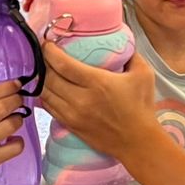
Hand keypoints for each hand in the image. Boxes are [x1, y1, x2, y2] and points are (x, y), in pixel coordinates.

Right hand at [0, 80, 28, 183]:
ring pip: (10, 126)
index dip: (8, 87)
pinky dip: (19, 142)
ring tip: (17, 118)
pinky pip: (14, 148)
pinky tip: (14, 138)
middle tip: (19, 100)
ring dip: (18, 119)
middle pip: (3, 108)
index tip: (17, 84)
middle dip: (17, 101)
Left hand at [39, 40, 159, 162]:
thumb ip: (132, 55)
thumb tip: (122, 41)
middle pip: (50, 78)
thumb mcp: (143, 74)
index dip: (49, 52)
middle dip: (43, 63)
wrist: (138, 142)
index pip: (63, 64)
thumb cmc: (142, 107)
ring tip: (42, 70)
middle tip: (43, 54)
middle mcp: (81, 99)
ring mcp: (74, 114)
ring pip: (46, 93)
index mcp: (97, 82)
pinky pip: (49, 108)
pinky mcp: (71, 125)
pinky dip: (45, 97)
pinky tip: (46, 89)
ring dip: (41, 80)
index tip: (47, 43)